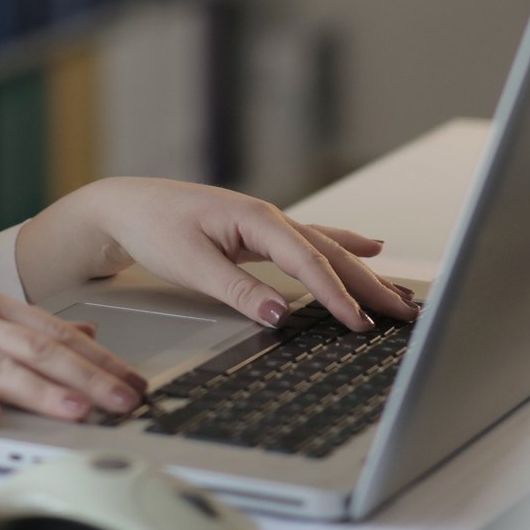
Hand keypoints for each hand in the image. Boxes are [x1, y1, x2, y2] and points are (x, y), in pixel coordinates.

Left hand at [18, 177, 418, 331]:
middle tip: (405, 313)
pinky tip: (368, 248)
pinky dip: (342, 247)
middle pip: (330, 254)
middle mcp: (269, 218)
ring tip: (399, 291)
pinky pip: (311, 242)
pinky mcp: (259, 233)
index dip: (336, 296)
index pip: (308, 263)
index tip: (359, 324)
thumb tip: (280, 315)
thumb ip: (238, 290)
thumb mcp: (191, 264)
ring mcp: (266, 224)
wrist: (125, 206)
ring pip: (326, 248)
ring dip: (363, 271)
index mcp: (256, 220)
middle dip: (369, 285)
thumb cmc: (152, 227)